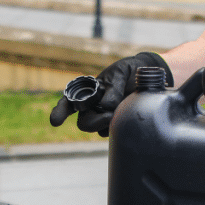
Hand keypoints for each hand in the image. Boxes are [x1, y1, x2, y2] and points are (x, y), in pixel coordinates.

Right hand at [49, 52, 172, 135]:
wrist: (148, 76)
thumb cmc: (128, 72)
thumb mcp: (120, 74)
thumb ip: (112, 88)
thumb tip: (106, 107)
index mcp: (86, 92)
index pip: (68, 103)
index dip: (60, 112)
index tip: (56, 121)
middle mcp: (92, 107)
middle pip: (84, 123)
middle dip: (94, 122)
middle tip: (110, 116)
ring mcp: (104, 117)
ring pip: (100, 130)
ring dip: (110, 122)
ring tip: (124, 107)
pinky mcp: (117, 125)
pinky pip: (114, 132)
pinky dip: (120, 125)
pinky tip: (128, 115)